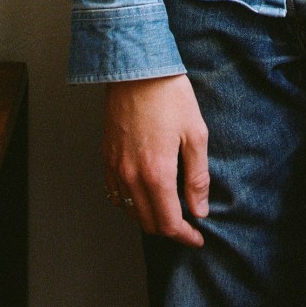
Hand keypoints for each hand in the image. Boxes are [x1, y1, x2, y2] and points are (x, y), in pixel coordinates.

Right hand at [103, 73, 209, 247]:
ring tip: (168, 210)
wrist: (136, 69)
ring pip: (129, 212)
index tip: (197, 237)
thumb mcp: (195, 134)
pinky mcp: (106, 157)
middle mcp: (131, 176)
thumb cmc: (170, 97)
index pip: (168, 222)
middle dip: (169, 230)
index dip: (185, 236)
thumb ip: (197, 177)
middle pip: (148, 223)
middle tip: (187, 224)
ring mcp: (115, 168)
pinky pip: (115, 194)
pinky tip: (145, 194)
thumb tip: (199, 210)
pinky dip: (130, 203)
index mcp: (157, 173)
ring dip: (149, 218)